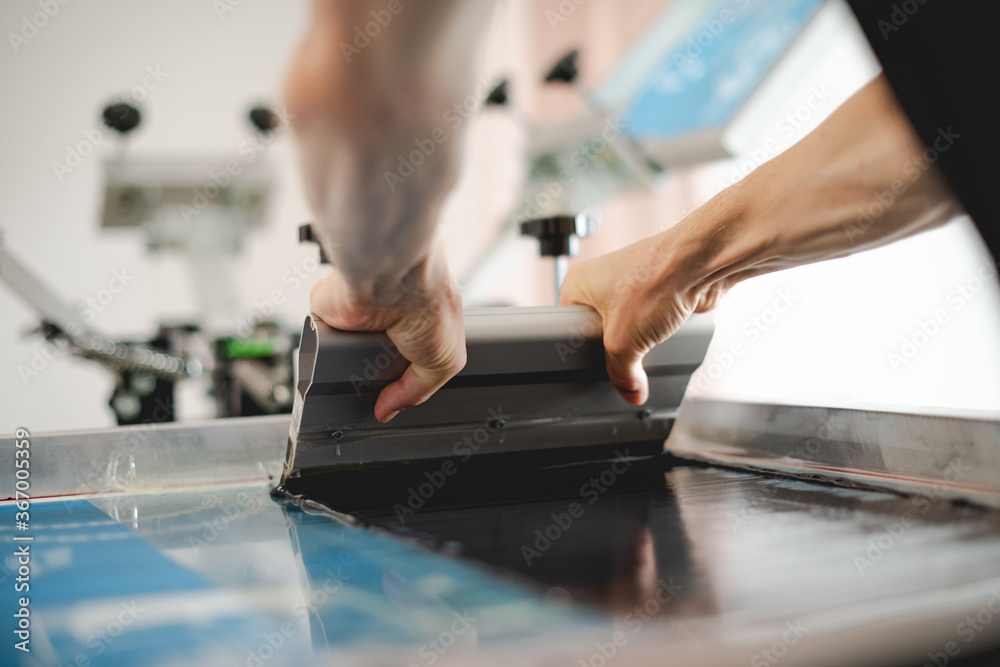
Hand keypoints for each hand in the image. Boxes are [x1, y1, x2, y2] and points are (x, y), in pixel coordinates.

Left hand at [309, 247, 465, 422]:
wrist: (395, 281)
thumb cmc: (430, 304)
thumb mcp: (446, 362)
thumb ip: (417, 392)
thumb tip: (387, 411)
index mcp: (417, 319)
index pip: (403, 355)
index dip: (398, 378)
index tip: (392, 397)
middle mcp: (384, 314)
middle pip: (369, 358)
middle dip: (371, 373)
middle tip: (375, 383)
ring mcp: (354, 311)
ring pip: (342, 351)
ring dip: (347, 361)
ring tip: (358, 365)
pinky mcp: (328, 308)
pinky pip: (319, 337)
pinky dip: (325, 347)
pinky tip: (338, 350)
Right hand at [559, 232, 724, 405]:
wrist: (701, 262)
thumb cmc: (656, 278)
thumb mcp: (622, 342)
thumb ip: (621, 375)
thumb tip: (630, 392)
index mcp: (577, 282)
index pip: (566, 329)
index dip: (579, 351)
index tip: (592, 367)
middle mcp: (602, 279)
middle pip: (599, 332)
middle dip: (614, 349)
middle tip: (621, 356)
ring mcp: (631, 284)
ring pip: (628, 328)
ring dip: (639, 341)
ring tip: (646, 342)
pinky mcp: (657, 291)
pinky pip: (650, 323)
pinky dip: (658, 332)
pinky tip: (664, 335)